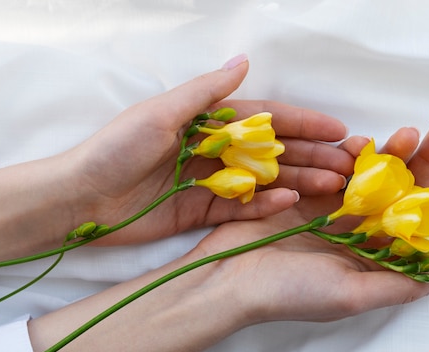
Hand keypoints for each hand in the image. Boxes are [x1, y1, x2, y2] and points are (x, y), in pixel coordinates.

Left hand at [61, 55, 350, 244]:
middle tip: (346, 167)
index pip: (263, 118)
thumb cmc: (116, 149)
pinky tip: (293, 203)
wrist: (82, 198)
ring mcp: (208, 182)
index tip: (337, 129)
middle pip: (270, 151)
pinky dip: (266, 206)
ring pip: (262, 180)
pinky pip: (240, 208)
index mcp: (204, 120)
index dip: (301, 122)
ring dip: (297, 181)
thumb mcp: (160, 112)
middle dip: (309, 155)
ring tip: (332, 187)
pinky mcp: (199, 211)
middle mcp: (211, 149)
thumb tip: (244, 62)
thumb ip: (205, 94)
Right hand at [190, 119, 428, 323]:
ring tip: (406, 132)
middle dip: (426, 163)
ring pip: (373, 176)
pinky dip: (352, 155)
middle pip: (403, 195)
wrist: (228, 278)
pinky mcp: (306, 197)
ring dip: (392, 154)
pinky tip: (363, 140)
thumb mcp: (349, 295)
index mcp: (374, 262)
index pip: (426, 234)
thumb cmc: (289, 293)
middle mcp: (358, 236)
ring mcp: (332, 214)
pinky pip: (337, 170)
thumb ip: (397, 286)